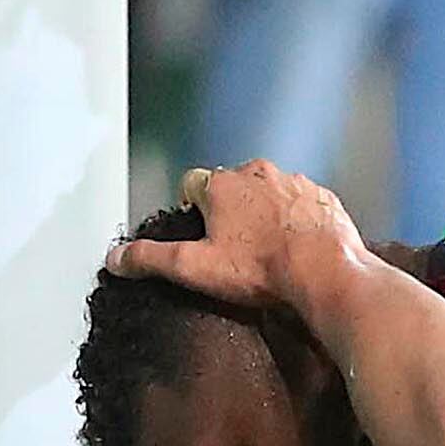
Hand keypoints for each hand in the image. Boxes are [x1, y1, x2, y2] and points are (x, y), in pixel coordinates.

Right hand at [105, 159, 371, 314]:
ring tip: (267, 251)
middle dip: (229, 212)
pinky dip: (297, 220)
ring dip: (265, 213)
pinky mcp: (323, 198)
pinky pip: (302, 204)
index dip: (191, 209)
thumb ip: (151, 259)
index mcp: (223, 185)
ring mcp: (295, 183)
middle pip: (232, 186)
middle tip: (233, 249)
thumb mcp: (194, 268)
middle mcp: (259, 174)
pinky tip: (296, 247)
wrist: (326, 271)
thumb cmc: (263, 269)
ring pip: (269, 192)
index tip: (199, 233)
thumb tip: (118, 257)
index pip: (192, 184)